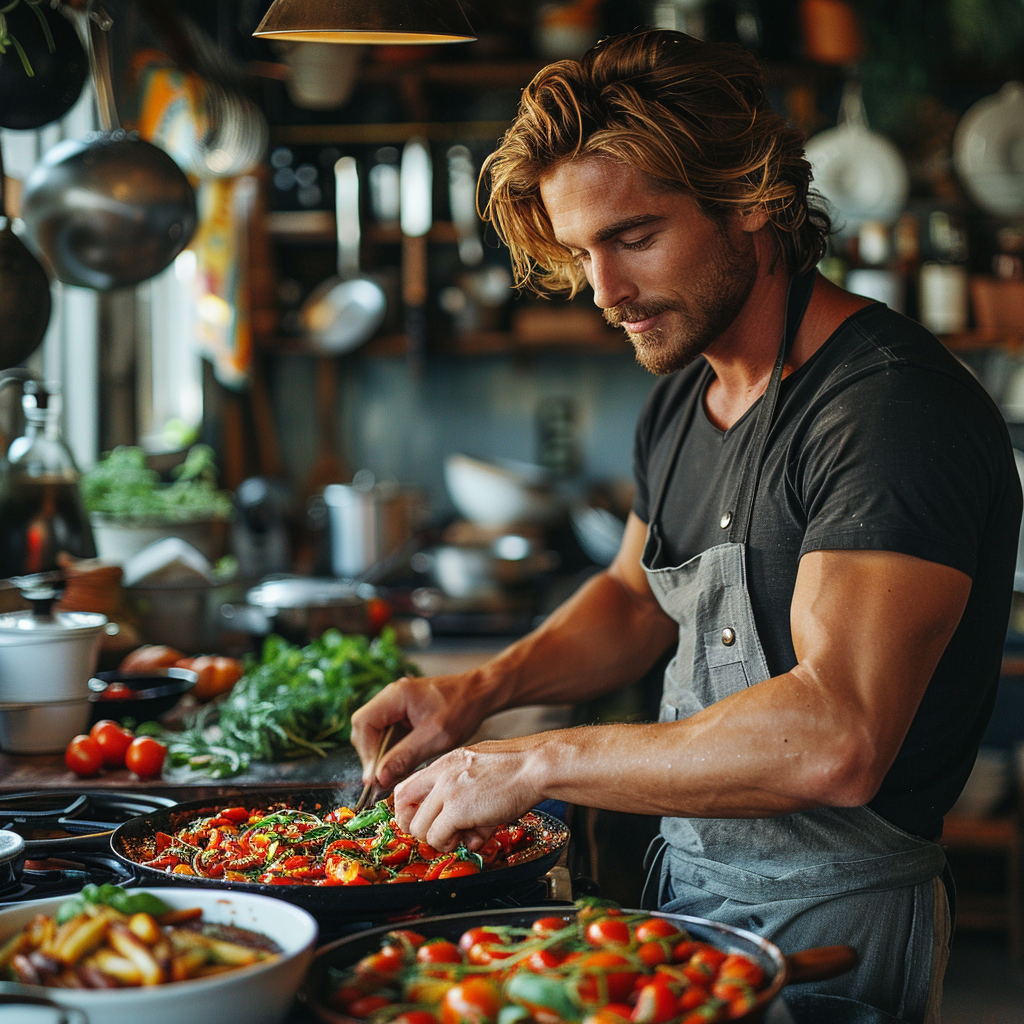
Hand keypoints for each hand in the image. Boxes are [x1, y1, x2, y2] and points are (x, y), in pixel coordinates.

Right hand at [350, 672, 492, 790]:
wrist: (480, 694)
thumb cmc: (462, 709)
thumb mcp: (435, 737)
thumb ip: (405, 756)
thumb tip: (378, 778)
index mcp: (396, 695)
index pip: (364, 723)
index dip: (366, 752)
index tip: (375, 776)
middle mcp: (391, 697)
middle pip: (365, 728)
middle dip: (372, 755)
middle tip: (383, 779)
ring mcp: (396, 704)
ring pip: (375, 733)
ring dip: (382, 755)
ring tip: (394, 774)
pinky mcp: (404, 713)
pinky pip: (389, 733)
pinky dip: (392, 750)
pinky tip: (404, 764)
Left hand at [393, 738, 542, 852]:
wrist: (535, 766)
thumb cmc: (517, 768)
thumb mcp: (479, 770)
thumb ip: (462, 792)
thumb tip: (461, 825)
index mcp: (445, 762)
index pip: (406, 787)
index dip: (410, 810)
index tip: (424, 821)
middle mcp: (440, 774)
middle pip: (402, 806)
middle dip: (416, 827)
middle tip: (438, 834)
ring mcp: (446, 791)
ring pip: (419, 829)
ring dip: (439, 839)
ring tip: (463, 835)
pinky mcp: (457, 809)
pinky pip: (438, 838)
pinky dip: (452, 844)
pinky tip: (474, 836)